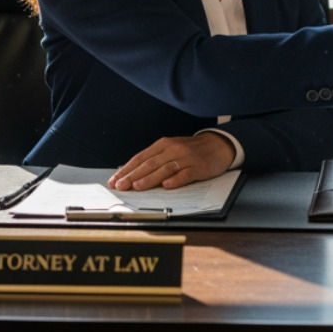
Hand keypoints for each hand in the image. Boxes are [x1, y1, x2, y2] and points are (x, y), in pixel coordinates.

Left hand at [109, 132, 234, 191]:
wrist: (218, 144)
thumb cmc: (191, 150)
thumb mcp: (170, 149)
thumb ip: (153, 159)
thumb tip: (130, 171)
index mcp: (163, 145)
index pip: (141, 158)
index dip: (126, 169)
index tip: (114, 180)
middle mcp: (173, 149)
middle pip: (150, 163)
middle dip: (133, 175)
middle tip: (121, 186)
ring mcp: (186, 158)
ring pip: (165, 169)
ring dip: (150, 178)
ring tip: (137, 187)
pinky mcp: (198, 167)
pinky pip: (186, 174)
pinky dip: (176, 180)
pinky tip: (167, 185)